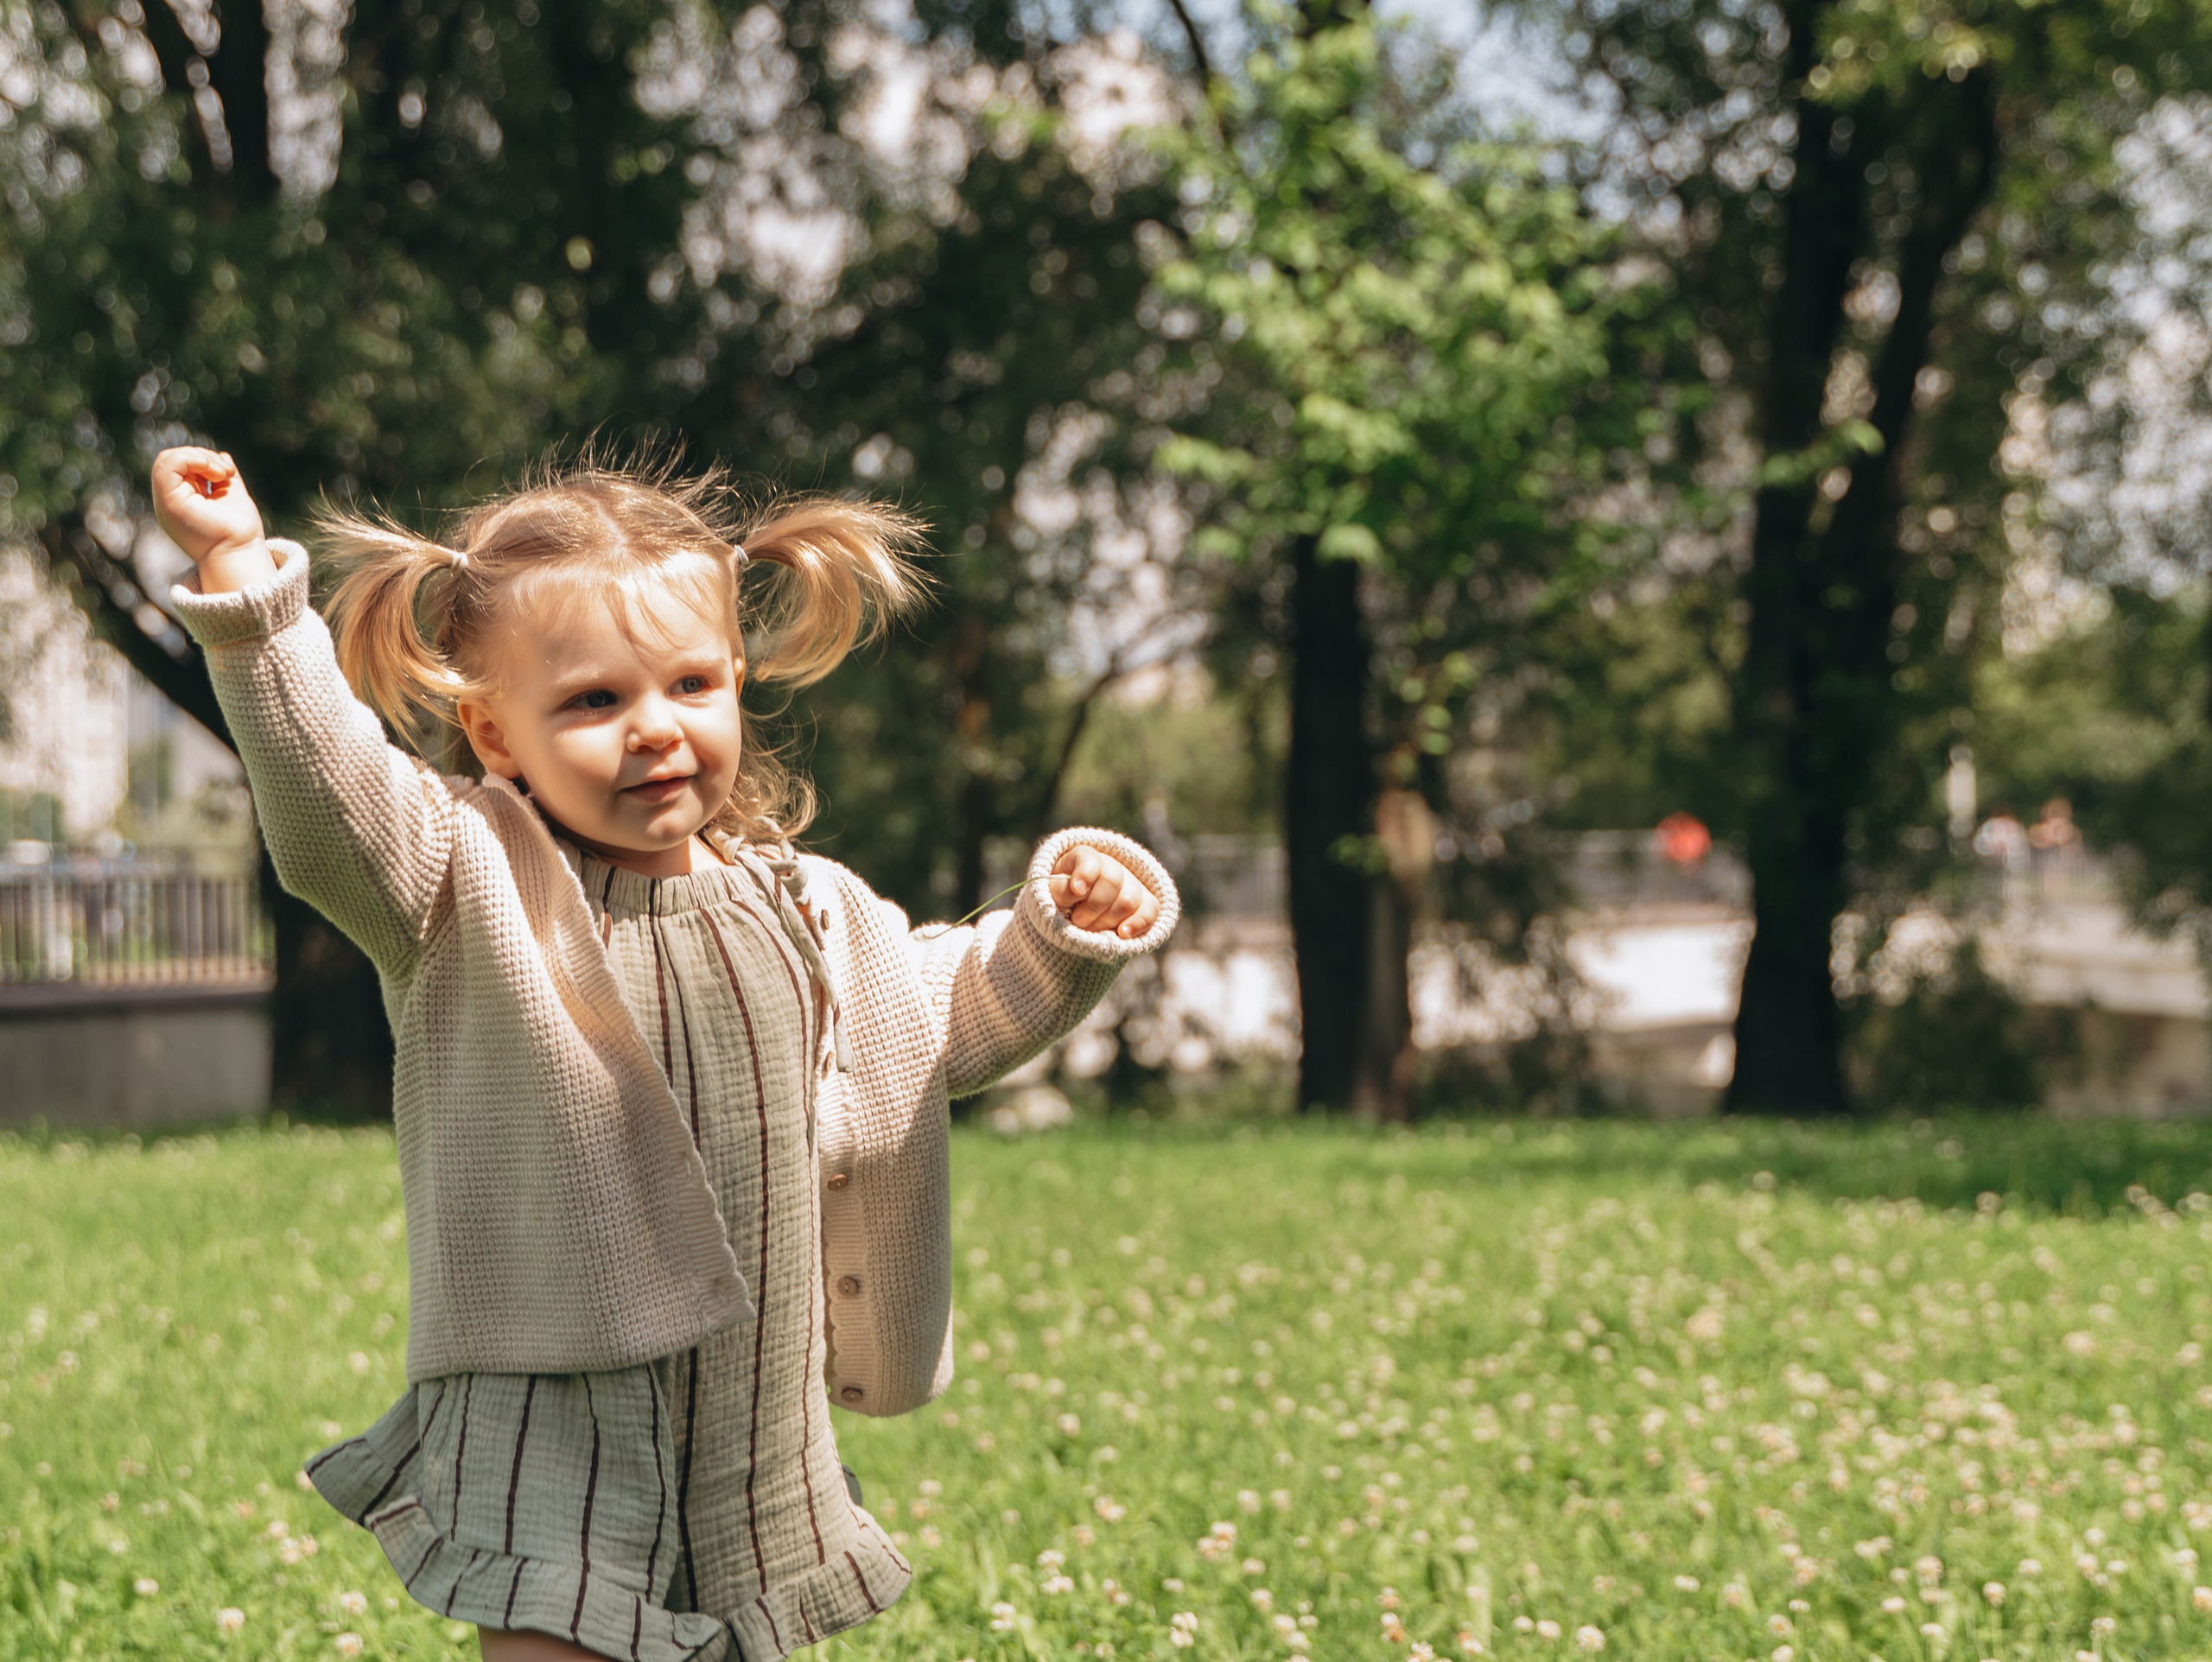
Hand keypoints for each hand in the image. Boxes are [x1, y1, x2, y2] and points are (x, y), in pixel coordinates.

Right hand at [151, 446, 274, 593]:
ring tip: (222, 474)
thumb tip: (222, 456)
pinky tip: (214, 473)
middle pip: (173, 458)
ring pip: (168, 458)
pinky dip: (191, 459)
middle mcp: (170, 499)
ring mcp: (166, 501)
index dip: (203, 458)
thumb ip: (224, 475)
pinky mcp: (169, 501)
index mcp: (182, 498)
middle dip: (202, 456)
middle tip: (226, 472)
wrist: (239, 552)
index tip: (228, 472)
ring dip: (200, 457)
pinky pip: (167, 464)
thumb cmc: (239, 531)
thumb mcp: (231, 494)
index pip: (181, 464)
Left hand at [1048, 845, 1160, 939]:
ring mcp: (1131, 883)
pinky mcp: (1145, 903)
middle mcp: (1111, 865)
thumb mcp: (1050, 894)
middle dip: (1093, 907)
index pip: (1090, 859)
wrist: (1074, 916)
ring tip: (1090, 930)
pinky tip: (1122, 934)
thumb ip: (1060, 890)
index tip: (1078, 891)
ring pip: (1128, 900)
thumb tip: (1077, 890)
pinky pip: (1151, 910)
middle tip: (1077, 920)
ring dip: (1107, 921)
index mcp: (1084, 857)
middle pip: (1112, 881)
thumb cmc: (1059, 901)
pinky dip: (1137, 924)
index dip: (1085, 874)